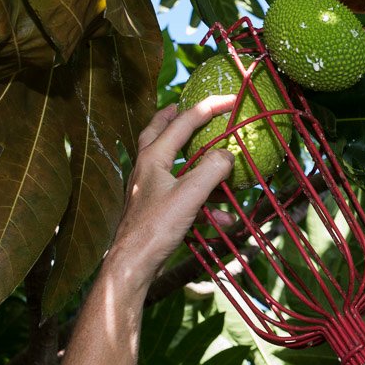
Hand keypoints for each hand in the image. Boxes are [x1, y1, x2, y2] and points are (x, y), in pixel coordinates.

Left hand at [106, 96, 236, 288]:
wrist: (132, 265)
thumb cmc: (156, 227)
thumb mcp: (190, 195)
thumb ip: (212, 170)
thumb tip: (228, 154)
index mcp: (153, 157)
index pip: (184, 121)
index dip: (209, 108)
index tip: (231, 99)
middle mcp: (147, 168)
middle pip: (160, 131)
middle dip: (177, 117)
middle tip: (190, 107)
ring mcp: (149, 188)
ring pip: (175, 166)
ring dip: (201, 168)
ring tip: (222, 165)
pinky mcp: (155, 209)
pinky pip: (183, 197)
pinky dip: (204, 203)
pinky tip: (224, 219)